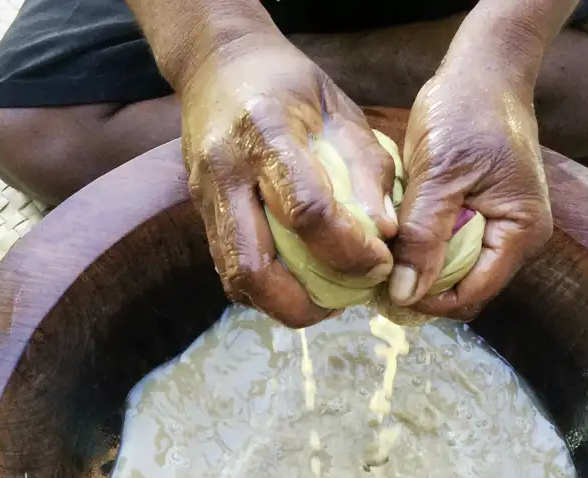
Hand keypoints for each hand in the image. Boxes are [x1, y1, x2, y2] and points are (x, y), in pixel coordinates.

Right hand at [180, 37, 396, 327]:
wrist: (216, 64)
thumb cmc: (288, 82)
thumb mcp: (340, 109)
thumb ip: (366, 168)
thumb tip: (387, 233)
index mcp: (266, 133)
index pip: (307, 210)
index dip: (349, 249)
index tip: (381, 261)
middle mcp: (226, 172)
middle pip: (254, 266)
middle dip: (306, 303)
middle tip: (349, 298)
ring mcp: (205, 197)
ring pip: (235, 278)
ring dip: (283, 303)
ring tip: (326, 298)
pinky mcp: (201, 213)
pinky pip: (230, 268)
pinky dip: (267, 289)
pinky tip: (299, 281)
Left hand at [387, 66, 552, 320]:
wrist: (482, 71)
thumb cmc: (467, 111)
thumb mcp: (440, 174)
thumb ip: (424, 237)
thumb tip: (404, 297)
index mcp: (520, 232)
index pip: (472, 293)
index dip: (428, 300)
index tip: (384, 291)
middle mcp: (517, 238)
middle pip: (465, 287)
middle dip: (422, 287)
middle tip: (376, 275)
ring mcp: (501, 227)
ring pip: (455, 269)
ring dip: (421, 267)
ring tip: (383, 256)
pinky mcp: (482, 214)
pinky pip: (451, 245)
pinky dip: (425, 245)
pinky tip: (397, 237)